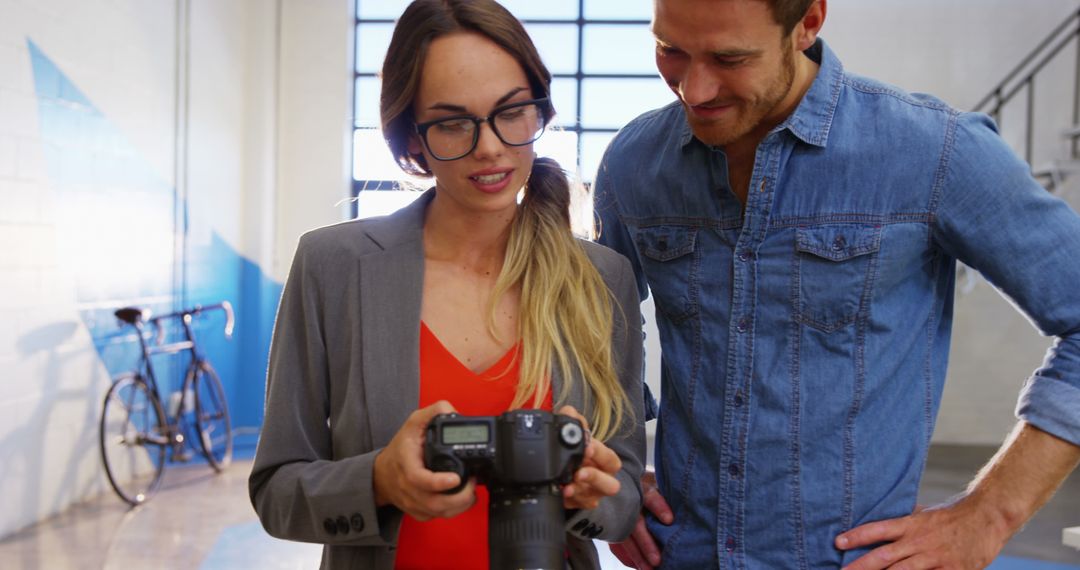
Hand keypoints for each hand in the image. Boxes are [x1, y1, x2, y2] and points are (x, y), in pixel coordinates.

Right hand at [373, 400, 476, 520]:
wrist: (382, 474)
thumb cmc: (400, 449)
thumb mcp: (413, 423)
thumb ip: (433, 412)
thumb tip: (452, 412)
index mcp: (407, 465)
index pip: (419, 479)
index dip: (438, 482)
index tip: (455, 478)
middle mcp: (409, 488)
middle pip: (434, 503)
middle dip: (459, 498)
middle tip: (472, 483)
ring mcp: (414, 502)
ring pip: (439, 513)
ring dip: (460, 505)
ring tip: (471, 490)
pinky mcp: (419, 511)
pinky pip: (438, 517)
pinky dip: (453, 511)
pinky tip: (462, 499)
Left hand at [557, 405, 621, 510]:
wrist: (568, 469)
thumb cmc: (579, 451)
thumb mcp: (577, 433)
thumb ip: (575, 421)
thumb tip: (569, 412)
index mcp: (605, 462)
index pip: (611, 459)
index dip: (600, 454)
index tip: (587, 447)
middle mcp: (603, 480)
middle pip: (611, 486)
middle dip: (594, 478)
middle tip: (578, 472)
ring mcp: (592, 494)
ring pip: (593, 498)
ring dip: (580, 491)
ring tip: (567, 486)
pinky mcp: (579, 504)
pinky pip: (576, 506)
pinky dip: (568, 500)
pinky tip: (560, 492)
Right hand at [609, 469, 672, 568]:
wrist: (627, 483)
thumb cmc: (651, 487)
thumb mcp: (660, 485)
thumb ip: (669, 496)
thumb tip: (692, 508)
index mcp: (643, 487)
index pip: (650, 496)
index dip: (659, 507)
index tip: (669, 520)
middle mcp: (629, 500)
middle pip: (636, 523)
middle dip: (646, 543)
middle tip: (657, 561)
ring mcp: (619, 514)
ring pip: (625, 537)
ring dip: (637, 555)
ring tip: (648, 569)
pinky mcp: (612, 526)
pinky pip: (616, 544)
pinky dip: (628, 557)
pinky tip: (639, 566)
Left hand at [836, 497, 1009, 568]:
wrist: (988, 516)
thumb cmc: (953, 516)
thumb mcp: (925, 513)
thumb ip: (905, 520)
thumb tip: (883, 520)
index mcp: (911, 524)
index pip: (878, 529)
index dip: (858, 536)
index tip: (837, 542)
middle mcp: (919, 541)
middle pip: (884, 556)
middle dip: (860, 566)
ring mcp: (935, 558)